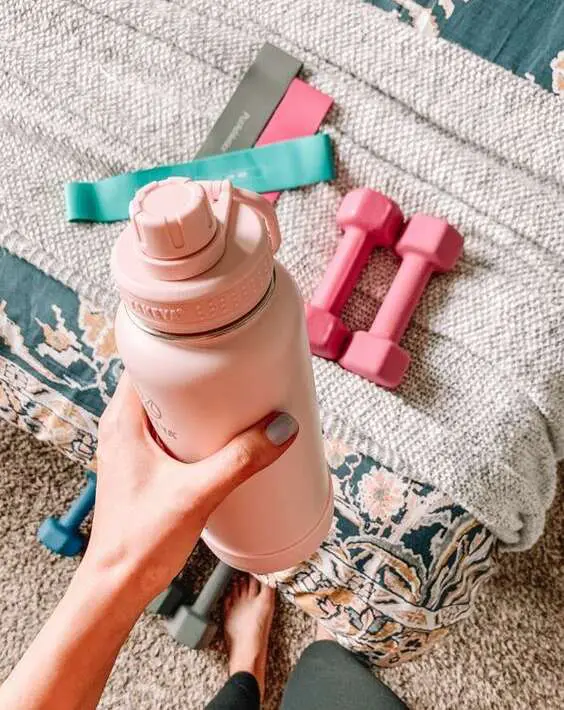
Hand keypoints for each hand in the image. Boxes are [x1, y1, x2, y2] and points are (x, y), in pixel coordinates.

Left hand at [85, 371, 297, 603]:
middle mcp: (123, 429)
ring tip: (235, 402)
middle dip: (198, 377)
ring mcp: (134, 449)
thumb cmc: (138, 542)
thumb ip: (241, 461)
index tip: (211, 345)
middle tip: (235, 372)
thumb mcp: (196, 494)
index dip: (177, 349)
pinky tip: (222, 439)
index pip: (144, 362)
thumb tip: (280, 429)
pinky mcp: (146, 468)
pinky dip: (195, 430)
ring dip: (198, 406)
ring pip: (168, 410)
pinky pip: (172, 434)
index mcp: (123, 421)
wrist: (117, 587)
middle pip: (162, 384)